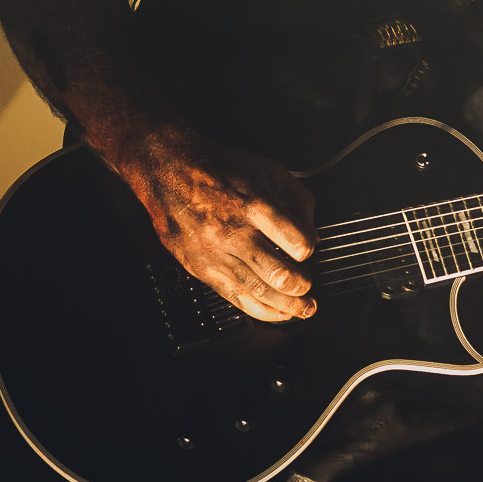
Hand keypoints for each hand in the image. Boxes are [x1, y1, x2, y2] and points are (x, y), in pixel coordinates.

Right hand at [109, 123, 317, 321]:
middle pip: (278, 274)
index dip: (310, 250)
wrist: (169, 172)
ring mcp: (215, 253)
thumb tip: (313, 233)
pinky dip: (259, 310)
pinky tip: (275, 313)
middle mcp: (234, 232)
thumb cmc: (220, 168)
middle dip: (302, 286)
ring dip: (287, 306)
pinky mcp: (201, 268)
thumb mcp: (268, 170)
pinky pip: (233, 297)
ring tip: (303, 309)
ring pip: (257, 292)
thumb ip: (298, 200)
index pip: (296, 242)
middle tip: (311, 289)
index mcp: (255, 204)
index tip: (310, 250)